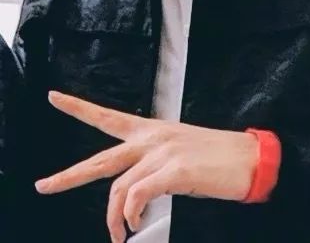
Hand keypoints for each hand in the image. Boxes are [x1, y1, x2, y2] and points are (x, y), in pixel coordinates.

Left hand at [35, 91, 258, 242]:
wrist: (249, 159)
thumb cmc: (216, 158)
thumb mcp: (177, 154)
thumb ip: (150, 166)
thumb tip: (130, 195)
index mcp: (152, 130)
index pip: (108, 116)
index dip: (79, 107)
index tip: (54, 97)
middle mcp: (153, 138)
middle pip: (101, 158)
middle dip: (68, 175)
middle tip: (44, 185)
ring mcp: (163, 152)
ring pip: (118, 187)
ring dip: (113, 218)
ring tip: (119, 235)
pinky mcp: (175, 170)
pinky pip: (137, 196)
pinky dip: (131, 214)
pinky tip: (135, 224)